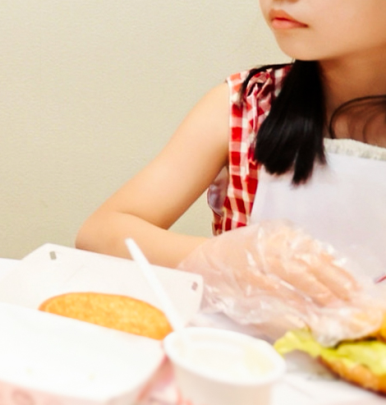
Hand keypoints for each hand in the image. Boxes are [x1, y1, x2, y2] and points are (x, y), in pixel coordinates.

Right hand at [180, 220, 385, 343]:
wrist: (193, 258)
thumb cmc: (230, 255)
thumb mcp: (264, 244)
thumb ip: (291, 255)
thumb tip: (327, 278)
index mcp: (277, 233)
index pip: (317, 251)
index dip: (339, 272)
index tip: (354, 289)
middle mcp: (268, 240)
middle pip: (311, 261)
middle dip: (334, 284)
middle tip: (350, 302)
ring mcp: (256, 256)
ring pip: (297, 273)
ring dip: (318, 293)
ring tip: (333, 308)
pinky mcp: (244, 274)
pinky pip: (275, 290)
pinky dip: (292, 303)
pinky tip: (304, 314)